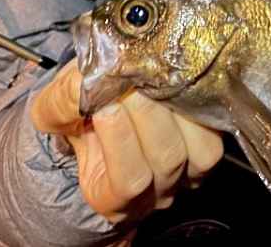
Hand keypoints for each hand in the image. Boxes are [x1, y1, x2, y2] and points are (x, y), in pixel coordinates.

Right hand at [30, 59, 224, 223]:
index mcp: (109, 194)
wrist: (103, 100)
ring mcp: (187, 172)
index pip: (126, 182)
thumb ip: (61, 102)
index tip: (107, 102)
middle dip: (148, 112)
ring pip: (197, 151)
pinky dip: (198, 105)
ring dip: (176, 107)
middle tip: (132, 77)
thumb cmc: (78, 111)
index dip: (120, 139)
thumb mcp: (54, 109)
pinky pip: (215, 133)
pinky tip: (176, 81)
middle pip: (165, 160)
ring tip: (154, 76)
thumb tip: (81, 84)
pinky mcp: (210, 147)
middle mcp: (154, 192)